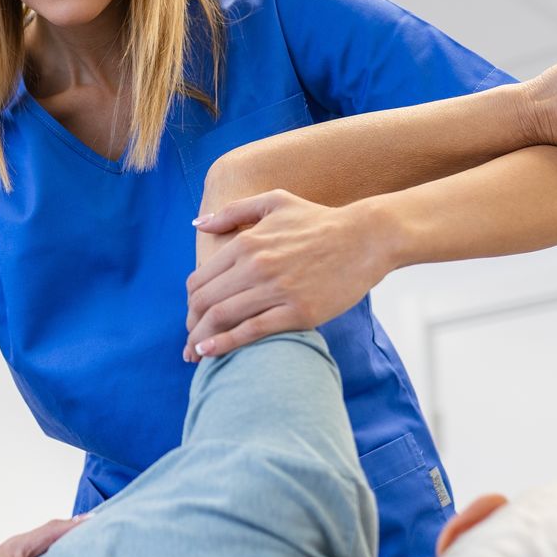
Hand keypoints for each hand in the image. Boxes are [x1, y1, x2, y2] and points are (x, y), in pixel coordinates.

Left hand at [183, 191, 386, 361]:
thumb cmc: (320, 221)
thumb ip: (233, 212)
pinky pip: (252, 331)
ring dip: (200, 338)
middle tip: (189, 339)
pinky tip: (210, 352)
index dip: (190, 301)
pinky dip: (225, 344)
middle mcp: (256, 265)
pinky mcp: (299, 312)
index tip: (192, 315)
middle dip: (190, 324)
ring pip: (222, 318)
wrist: (367, 238)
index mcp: (247, 242)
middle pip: (204, 301)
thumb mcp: (275, 202)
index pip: (200, 278)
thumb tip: (198, 226)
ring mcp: (277, 289)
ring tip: (193, 353)